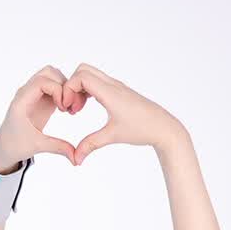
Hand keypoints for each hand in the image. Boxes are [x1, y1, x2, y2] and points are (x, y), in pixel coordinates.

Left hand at [0, 66, 85, 171]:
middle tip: (68, 106)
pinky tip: (65, 109)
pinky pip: (53, 86)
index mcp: (22, 101)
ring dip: (64, 87)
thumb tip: (76, 158)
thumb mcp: (37, 146)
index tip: (63, 107)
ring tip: (68, 107)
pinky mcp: (39, 98)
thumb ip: (57, 147)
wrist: (5, 148)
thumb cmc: (15, 146)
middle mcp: (27, 92)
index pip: (42, 81)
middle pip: (49, 72)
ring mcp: (33, 93)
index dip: (57, 89)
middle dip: (63, 85)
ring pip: (52, 76)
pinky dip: (62, 92)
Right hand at [60, 64, 183, 161]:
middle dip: (71, 86)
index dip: (68, 89)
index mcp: (110, 92)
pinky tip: (86, 107)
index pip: (81, 77)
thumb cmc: (141, 129)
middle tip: (71, 108)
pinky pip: (97, 82)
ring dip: (79, 88)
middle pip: (83, 70)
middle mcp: (112, 85)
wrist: (163, 127)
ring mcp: (116, 86)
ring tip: (77, 110)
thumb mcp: (113, 136)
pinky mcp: (118, 91)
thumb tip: (76, 159)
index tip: (67, 109)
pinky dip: (87, 90)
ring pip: (90, 74)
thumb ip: (91, 145)